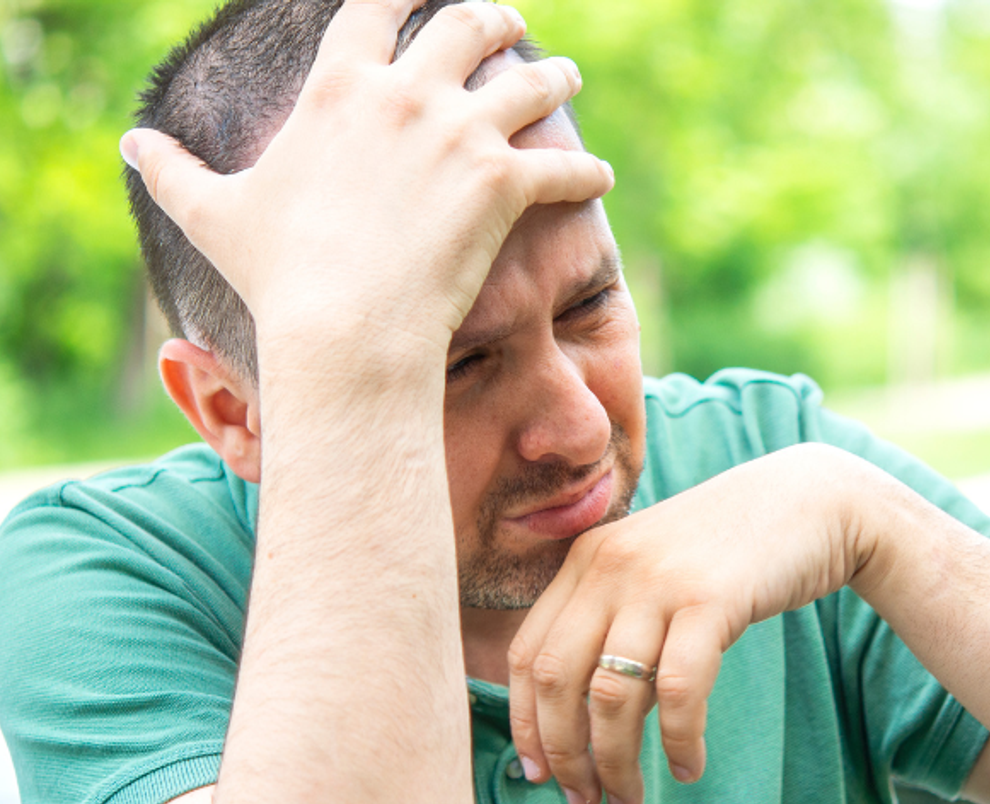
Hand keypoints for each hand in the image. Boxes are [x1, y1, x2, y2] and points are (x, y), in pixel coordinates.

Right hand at [123, 0, 612, 394]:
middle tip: (510, 23)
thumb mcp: (215, 214)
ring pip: (528, 81)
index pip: (378, 8)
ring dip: (553, 76)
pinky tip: (602, 176)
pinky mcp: (504, 181)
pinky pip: (563, 164)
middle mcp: (407, 93)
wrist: (346, 326)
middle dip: (493, 17)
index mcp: (341, 86)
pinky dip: (587, 170)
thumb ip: (175, 172)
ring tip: (567, 77)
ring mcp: (460, 133)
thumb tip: (128, 146)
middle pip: (465, 25)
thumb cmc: (280, 275)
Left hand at [508, 444, 886, 803]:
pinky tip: (688, 768)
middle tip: (584, 802)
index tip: (538, 772)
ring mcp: (660, 581)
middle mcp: (610, 567)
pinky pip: (679, 691)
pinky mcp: (712, 599)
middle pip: (555, 680)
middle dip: (564, 754)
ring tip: (629, 801)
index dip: (525, 722)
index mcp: (586, 561)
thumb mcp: (656, 572)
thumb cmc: (732, 550)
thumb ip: (616, 622)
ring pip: (610, 694)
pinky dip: (679, 741)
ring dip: (615, 762)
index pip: (525, 653)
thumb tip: (586, 718)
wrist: (814, 501)